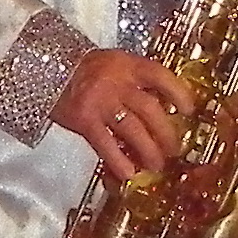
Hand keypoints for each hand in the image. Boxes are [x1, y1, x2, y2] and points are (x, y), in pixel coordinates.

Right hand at [56, 49, 195, 177]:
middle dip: (166, 134)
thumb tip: (163, 107)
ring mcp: (101, 102)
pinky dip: (119, 161)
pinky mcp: (85, 120)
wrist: (47, 70)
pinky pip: (106, 144)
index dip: (179, 93)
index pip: (160, 76)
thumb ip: (135, 81)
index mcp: (127, 66)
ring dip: (149, 151)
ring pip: (133, 130)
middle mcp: (117, 83)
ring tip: (156, 164)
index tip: (189, 109)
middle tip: (173, 149)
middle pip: (151, 111)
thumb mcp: (114, 64)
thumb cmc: (85, 69)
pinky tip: (129, 173)